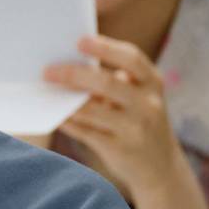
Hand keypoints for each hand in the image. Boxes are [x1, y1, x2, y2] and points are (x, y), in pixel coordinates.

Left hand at [44, 36, 186, 195]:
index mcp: (153, 83)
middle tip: (48, 70)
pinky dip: (67, 120)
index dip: (106, 48)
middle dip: (74, 74)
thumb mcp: (138, 97)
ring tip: (46, 89)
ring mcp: (136, 129)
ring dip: (65, 99)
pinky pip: (85, 132)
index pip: (132, 59)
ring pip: (92, 110)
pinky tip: (54, 113)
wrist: (161, 167)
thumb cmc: (138, 120)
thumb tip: (67, 65)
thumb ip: (113, 81)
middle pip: (107, 83)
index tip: (79, 41)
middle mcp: (149, 104)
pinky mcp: (120, 149)